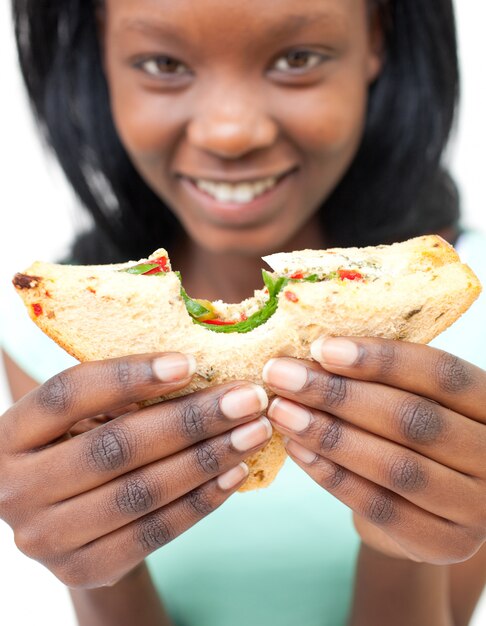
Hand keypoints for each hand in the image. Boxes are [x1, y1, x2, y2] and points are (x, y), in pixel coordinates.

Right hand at [0, 353, 270, 587]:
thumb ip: (119, 395)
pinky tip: (235, 473)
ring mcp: (46, 537)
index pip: (68, 394)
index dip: (129, 376)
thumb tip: (196, 366)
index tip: (190, 362)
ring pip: (139, 493)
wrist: (65, 520)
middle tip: (247, 398)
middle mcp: (16, 487)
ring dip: (207, 459)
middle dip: (191, 420)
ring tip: (253, 432)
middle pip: (114, 446)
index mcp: (11, 433)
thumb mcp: (81, 417)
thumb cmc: (80, 447)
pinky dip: (200, 502)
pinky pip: (153, 533)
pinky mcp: (82, 570)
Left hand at [263, 338, 485, 563]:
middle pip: (413, 419)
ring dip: (328, 434)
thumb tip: (313, 350)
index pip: (441, 374)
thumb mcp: (418, 397)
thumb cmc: (418, 432)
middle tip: (282, 375)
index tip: (320, 346)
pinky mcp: (444, 544)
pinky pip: (379, 506)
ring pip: (395, 466)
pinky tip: (296, 448)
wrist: (435, 504)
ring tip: (281, 410)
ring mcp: (476, 507)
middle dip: (338, 394)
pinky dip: (332, 475)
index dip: (380, 359)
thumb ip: (383, 377)